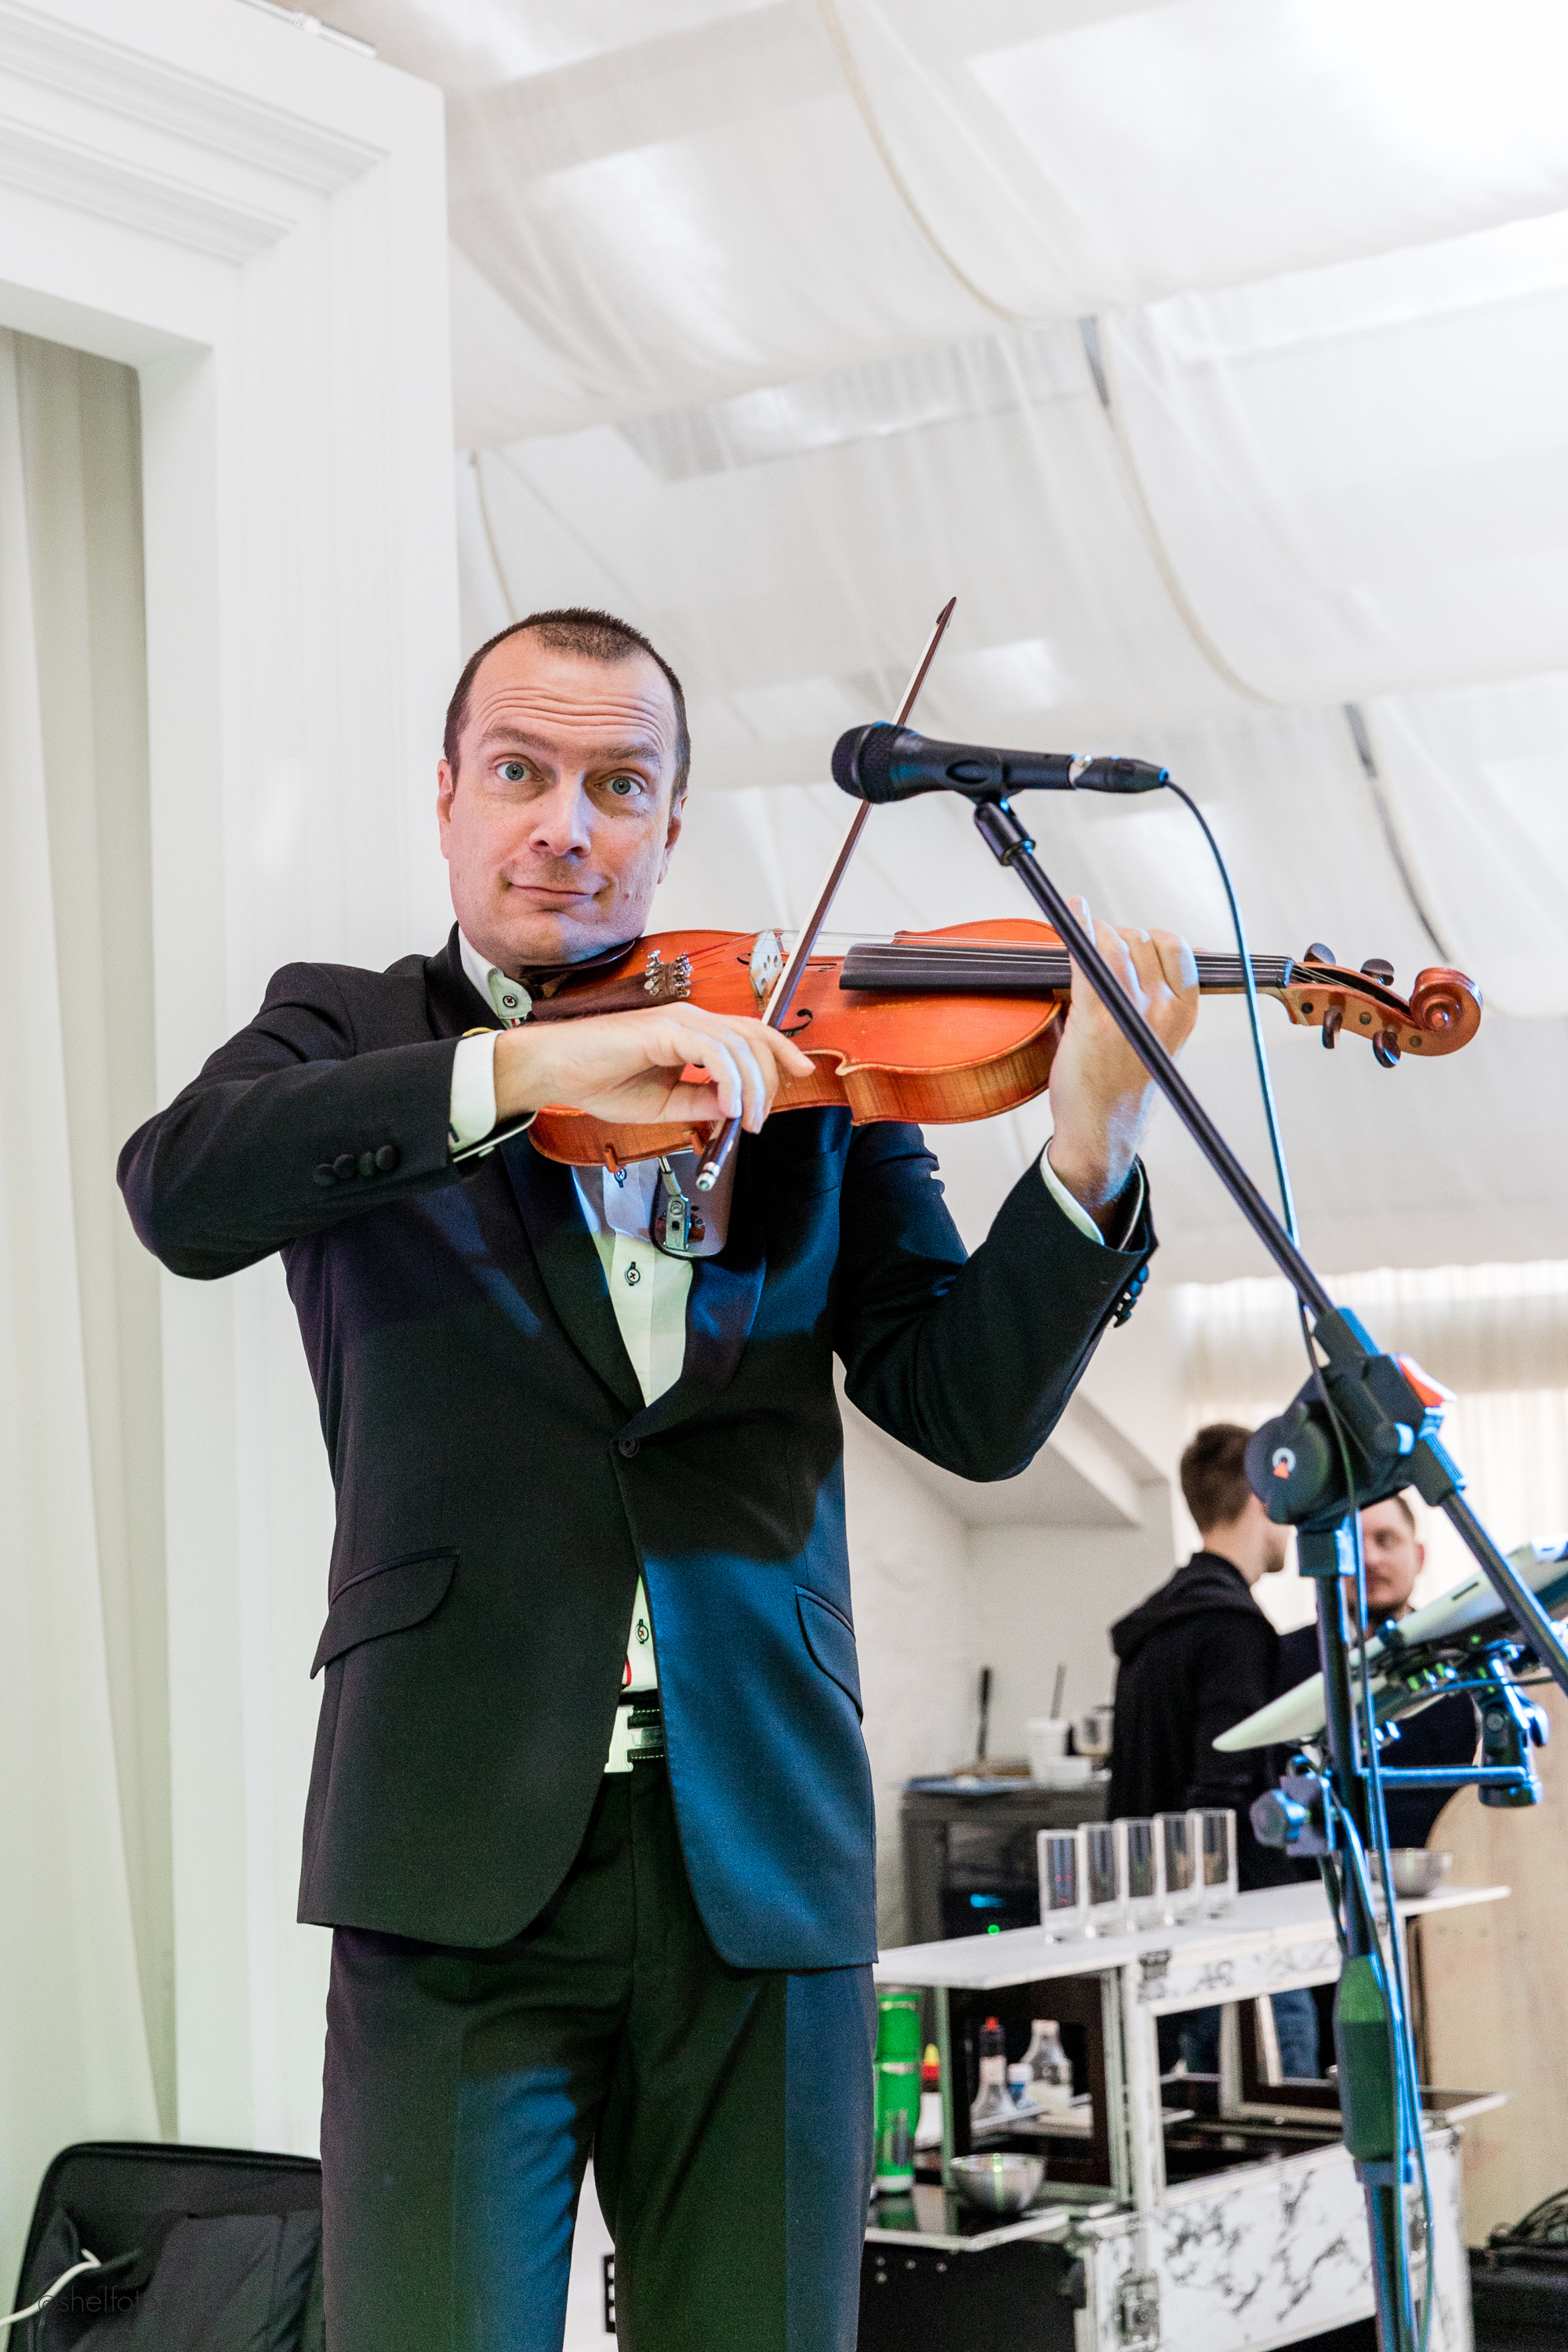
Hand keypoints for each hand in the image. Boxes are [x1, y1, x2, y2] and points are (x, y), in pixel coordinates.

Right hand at [494, 1004, 813, 1132]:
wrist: (557, 1072)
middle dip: (769, 1079)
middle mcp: (689, 1020)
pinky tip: (727, 1107)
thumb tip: (736, 1108)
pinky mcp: (663, 1031)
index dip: (781, 1050)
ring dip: (751, 1088)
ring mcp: (677, 1022)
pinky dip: (728, 1081)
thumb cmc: (599, 1081)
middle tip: (759, 1120)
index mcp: (691, 1032)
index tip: (801, 1073)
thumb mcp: (665, 1103)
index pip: (749, 1033)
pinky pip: (713, 1053)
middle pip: (753, 1037)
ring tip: (744, 1121)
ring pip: (738, 1047)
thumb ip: (702, 1101)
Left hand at [1045, 897, 1198, 1228]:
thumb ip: (1167, 999)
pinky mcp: (1093, 1020)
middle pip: (1142, 940)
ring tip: (1084, 938)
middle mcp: (1163, 1010)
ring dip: (1095, 933)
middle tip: (1099, 948)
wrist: (1103, 1132)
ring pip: (1115, 944)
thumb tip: (1174, 955)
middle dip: (1117, 935)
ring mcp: (1128, 1014)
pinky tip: (1071, 910)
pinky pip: (1087, 958)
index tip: (1130, 943)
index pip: (1176, 948)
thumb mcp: (1162, 1040)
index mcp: (1185, 1012)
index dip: (1149, 938)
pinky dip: (1078, 926)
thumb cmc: (1125, 1084)